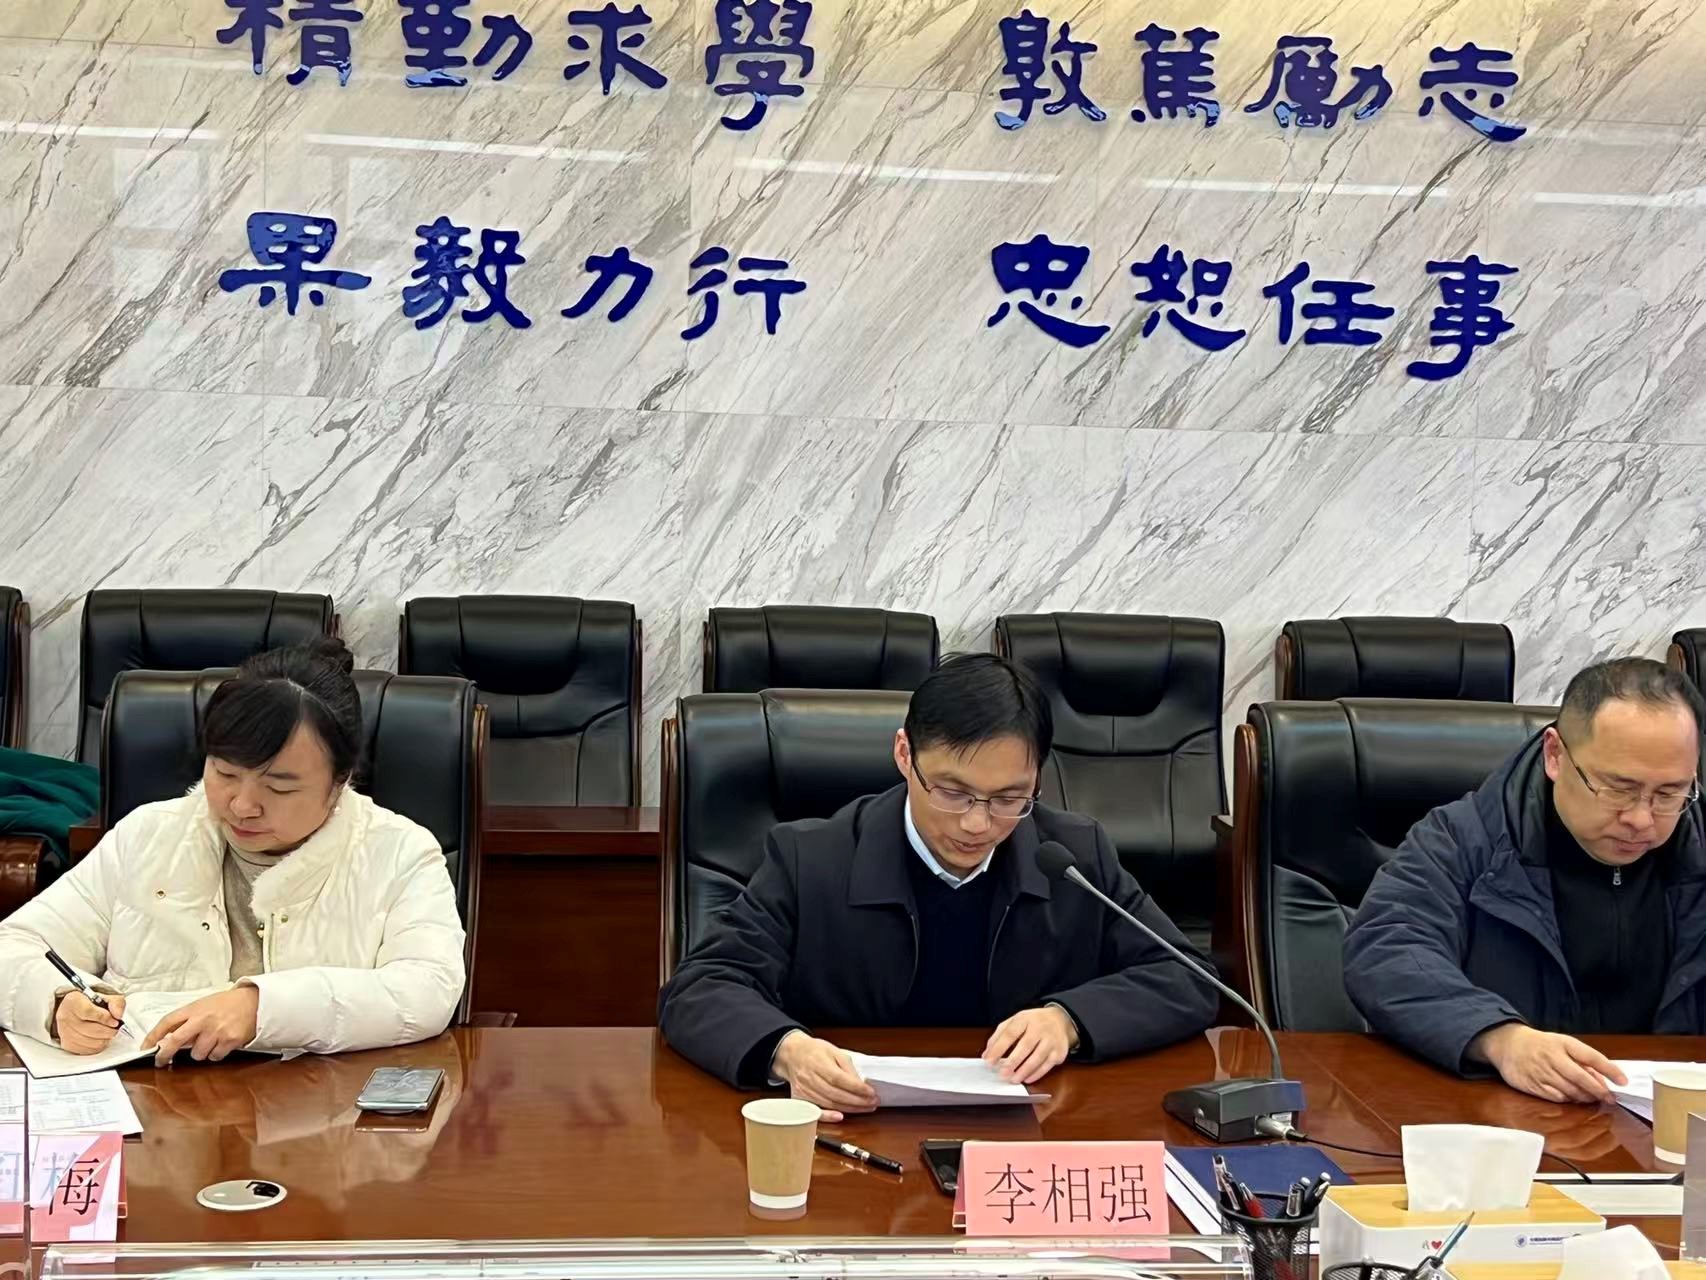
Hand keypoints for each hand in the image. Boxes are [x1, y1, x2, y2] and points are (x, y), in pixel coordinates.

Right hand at [54, 991, 126, 1055]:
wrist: (77, 1010)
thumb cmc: (91, 1004)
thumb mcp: (106, 997)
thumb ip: (116, 1003)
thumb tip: (118, 1015)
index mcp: (73, 1001)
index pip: (88, 1012)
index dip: (104, 1018)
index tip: (114, 1020)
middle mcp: (65, 1016)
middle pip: (91, 1029)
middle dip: (108, 1030)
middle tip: (114, 1027)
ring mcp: (64, 1032)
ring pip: (91, 1042)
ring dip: (104, 1038)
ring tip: (107, 1031)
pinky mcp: (67, 1044)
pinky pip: (87, 1050)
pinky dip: (98, 1045)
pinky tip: (100, 1038)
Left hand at [144, 987, 259, 1064]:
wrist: (255, 1001)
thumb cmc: (228, 1004)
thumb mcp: (204, 1005)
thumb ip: (188, 1020)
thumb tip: (170, 1040)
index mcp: (195, 1008)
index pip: (167, 1022)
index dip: (153, 1036)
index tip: (145, 1047)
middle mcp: (203, 1019)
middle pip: (175, 1041)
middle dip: (164, 1054)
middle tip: (161, 1061)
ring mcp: (217, 1031)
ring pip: (197, 1054)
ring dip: (200, 1052)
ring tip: (210, 1040)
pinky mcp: (229, 1041)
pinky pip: (214, 1057)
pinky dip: (216, 1053)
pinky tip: (222, 1043)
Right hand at [771, 1032, 877, 1122]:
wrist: (792, 1054)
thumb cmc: (814, 1051)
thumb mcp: (834, 1050)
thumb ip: (847, 1066)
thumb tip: (860, 1083)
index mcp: (818, 1062)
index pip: (839, 1079)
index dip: (857, 1088)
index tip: (871, 1093)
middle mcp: (810, 1078)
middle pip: (835, 1094)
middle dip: (857, 1101)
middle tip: (873, 1103)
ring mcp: (804, 1090)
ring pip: (829, 1103)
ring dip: (850, 1108)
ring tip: (865, 1108)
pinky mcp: (800, 1099)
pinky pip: (815, 1111)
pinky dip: (827, 1116)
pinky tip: (840, 1117)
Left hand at [984, 1006, 1076, 1084]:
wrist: (1060, 1020)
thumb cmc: (1033, 1023)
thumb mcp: (1015, 1021)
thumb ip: (999, 1035)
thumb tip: (987, 1054)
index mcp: (1025, 1019)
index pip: (1010, 1033)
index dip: (998, 1048)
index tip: (989, 1061)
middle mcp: (1040, 1028)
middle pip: (1025, 1046)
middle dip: (1012, 1062)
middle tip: (1002, 1074)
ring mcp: (1051, 1040)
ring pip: (1037, 1058)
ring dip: (1024, 1071)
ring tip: (1013, 1079)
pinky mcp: (1059, 1052)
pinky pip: (1047, 1065)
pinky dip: (1036, 1074)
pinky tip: (1026, 1078)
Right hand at [1473, 1024, 1627, 1103]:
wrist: (1506, 1044)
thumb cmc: (1541, 1045)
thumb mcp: (1561, 1045)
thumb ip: (1582, 1061)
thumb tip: (1603, 1081)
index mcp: (1562, 1043)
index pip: (1591, 1056)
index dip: (1609, 1069)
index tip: (1623, 1081)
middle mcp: (1552, 1057)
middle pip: (1581, 1078)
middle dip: (1599, 1090)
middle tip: (1610, 1098)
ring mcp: (1541, 1071)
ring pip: (1570, 1090)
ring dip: (1585, 1097)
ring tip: (1592, 1099)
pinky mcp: (1531, 1084)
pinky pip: (1555, 1097)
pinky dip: (1567, 1100)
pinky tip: (1571, 1098)